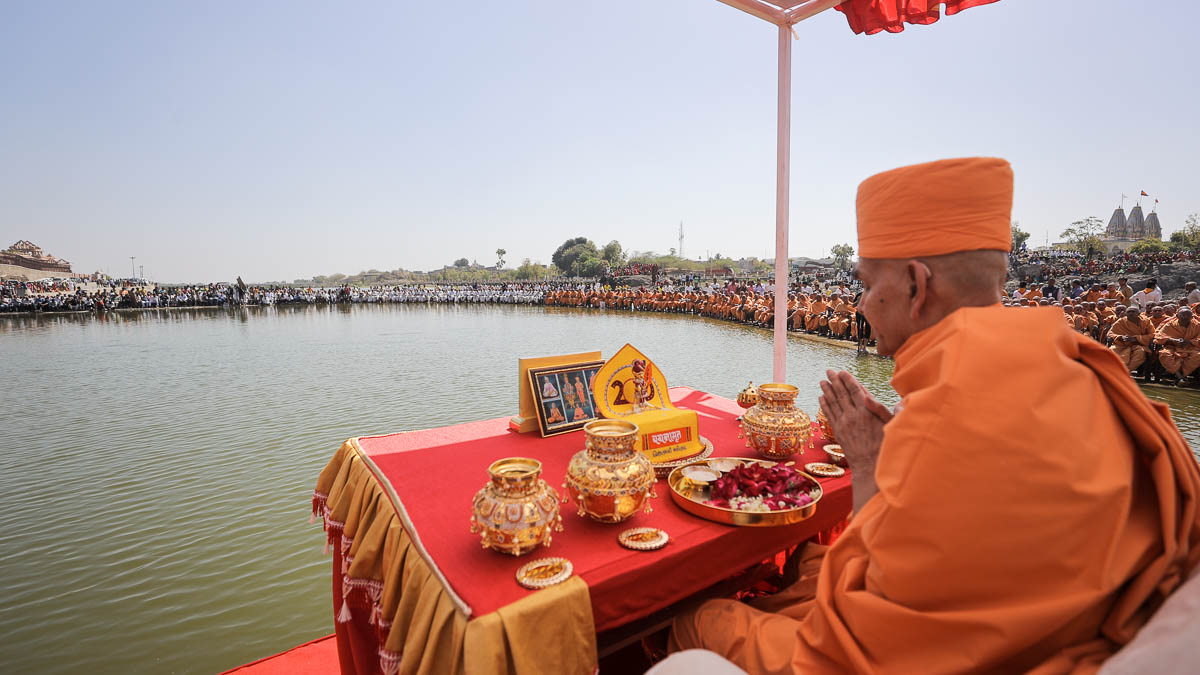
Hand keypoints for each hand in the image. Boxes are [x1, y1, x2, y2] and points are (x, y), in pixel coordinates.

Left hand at [819, 370, 892, 513]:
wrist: (870, 466)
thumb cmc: (884, 445)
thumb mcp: (888, 425)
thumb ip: (879, 409)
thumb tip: (867, 395)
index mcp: (866, 412)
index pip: (854, 391)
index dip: (847, 380)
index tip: (842, 372)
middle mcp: (853, 416)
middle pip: (841, 394)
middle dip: (834, 381)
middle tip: (829, 371)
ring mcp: (843, 424)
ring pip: (833, 403)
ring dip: (827, 390)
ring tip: (822, 381)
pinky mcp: (838, 432)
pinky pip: (829, 415)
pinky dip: (824, 405)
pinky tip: (821, 398)